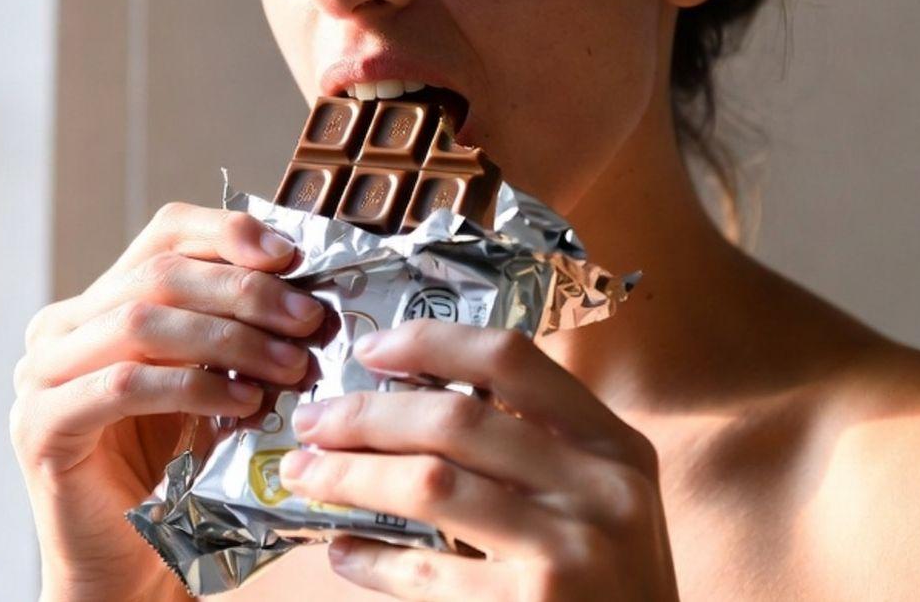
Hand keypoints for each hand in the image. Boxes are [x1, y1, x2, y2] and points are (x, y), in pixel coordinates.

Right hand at [9, 202, 326, 601]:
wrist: (129, 570)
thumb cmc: (177, 479)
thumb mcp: (211, 388)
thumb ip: (234, 335)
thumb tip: (307, 293)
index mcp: (97, 305)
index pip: (163, 235)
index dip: (227, 233)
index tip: (291, 256)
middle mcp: (58, 329)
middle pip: (158, 273)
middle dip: (245, 292)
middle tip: (309, 322)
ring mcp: (40, 375)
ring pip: (140, 323)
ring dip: (229, 339)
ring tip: (289, 367)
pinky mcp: (41, 426)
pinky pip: (122, 385)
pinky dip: (191, 387)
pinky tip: (242, 406)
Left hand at [278, 319, 677, 599]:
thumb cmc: (611, 587)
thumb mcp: (604, 502)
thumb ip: (540, 451)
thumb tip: (412, 406)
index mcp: (614, 446)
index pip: (514, 360)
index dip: (431, 343)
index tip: (373, 351)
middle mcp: (598, 489)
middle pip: (456, 417)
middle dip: (365, 414)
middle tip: (312, 421)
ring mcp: (567, 551)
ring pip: (429, 483)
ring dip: (349, 474)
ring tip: (305, 474)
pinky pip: (426, 571)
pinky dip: (373, 557)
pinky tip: (345, 550)